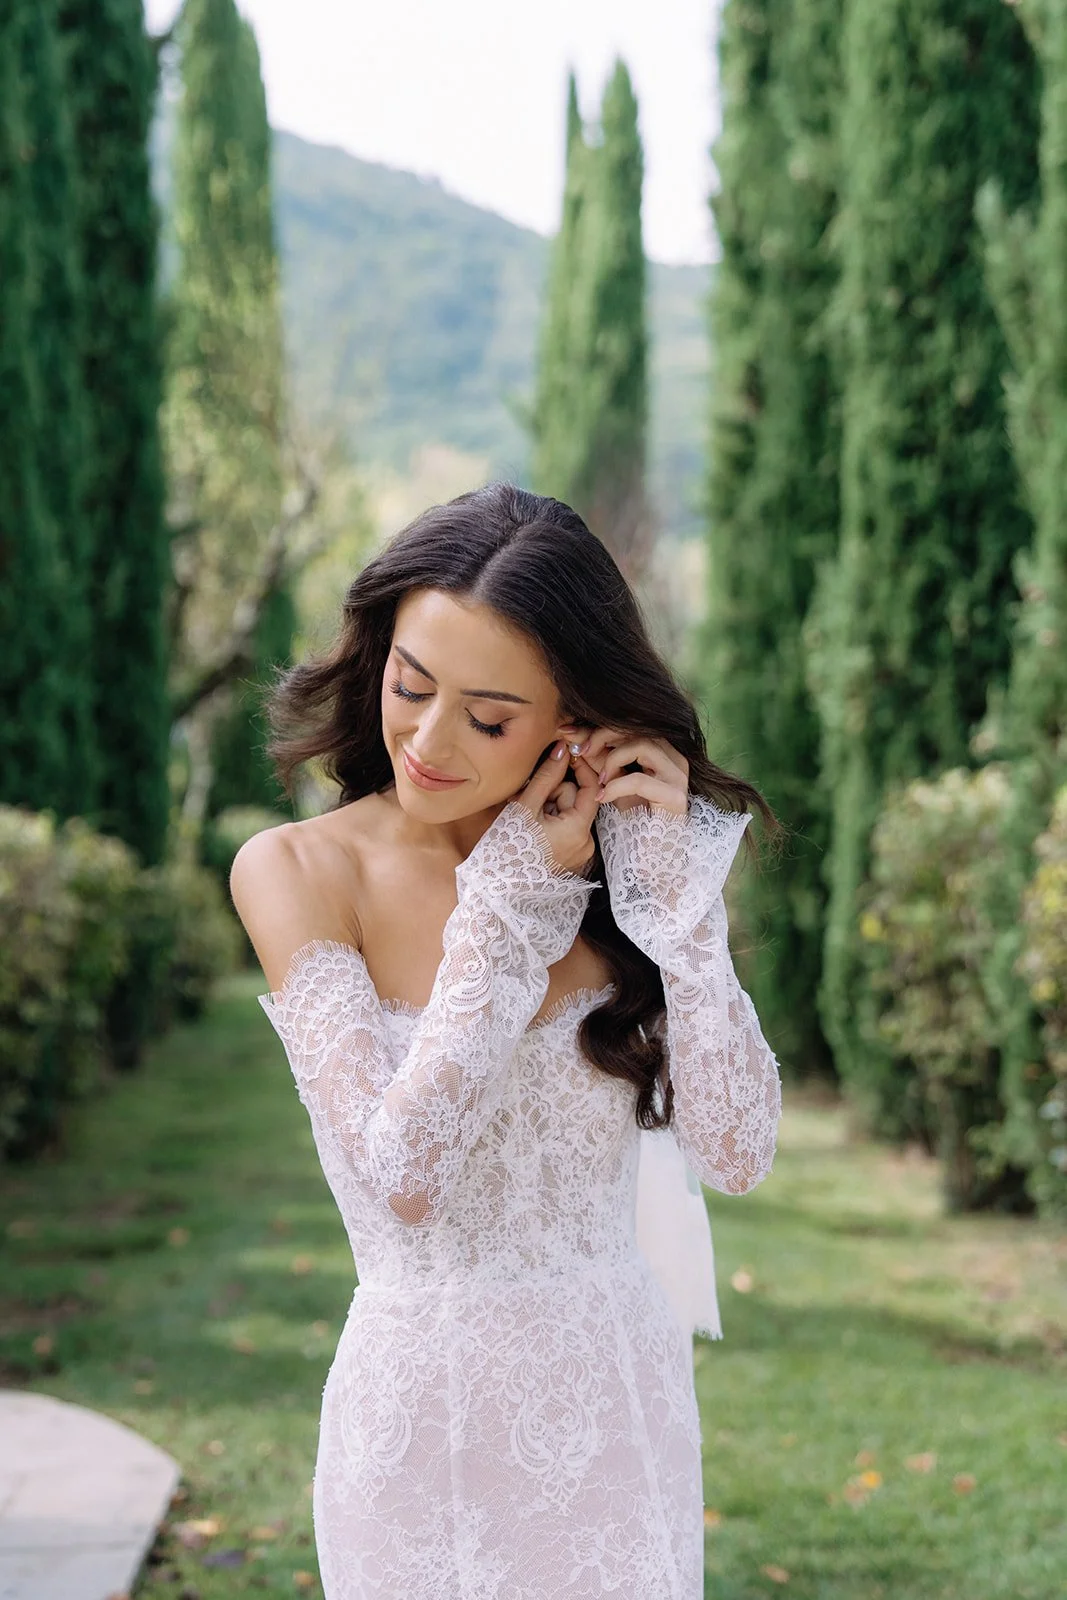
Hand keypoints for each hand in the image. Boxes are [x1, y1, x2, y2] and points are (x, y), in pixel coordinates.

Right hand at [513, 740, 600, 874]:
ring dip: (546, 806)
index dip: (580, 768)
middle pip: (576, 800)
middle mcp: (585, 843)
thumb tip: (563, 749)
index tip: (565, 754)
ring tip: (523, 814)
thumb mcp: (525, 806)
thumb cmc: (508, 849)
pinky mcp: (569, 857)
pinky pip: (563, 827)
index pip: (591, 788)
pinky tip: (529, 825)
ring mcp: (578, 852)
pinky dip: (548, 820)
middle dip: (552, 792)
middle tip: (527, 796)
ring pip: (567, 812)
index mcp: (578, 831)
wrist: (496, 888)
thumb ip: (546, 776)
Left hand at [571, 727, 688, 816]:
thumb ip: (599, 760)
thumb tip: (575, 738)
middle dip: (602, 736)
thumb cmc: (633, 819)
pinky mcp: (675, 797)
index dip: (599, 726)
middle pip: (639, 729)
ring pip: (643, 746)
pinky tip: (602, 796)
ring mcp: (678, 776)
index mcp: (664, 751)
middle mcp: (675, 759)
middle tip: (579, 750)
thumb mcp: (612, 783)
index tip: (569, 732)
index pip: (632, 726)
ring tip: (598, 779)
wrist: (650, 855)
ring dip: (612, 759)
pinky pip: (640, 780)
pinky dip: (616, 786)